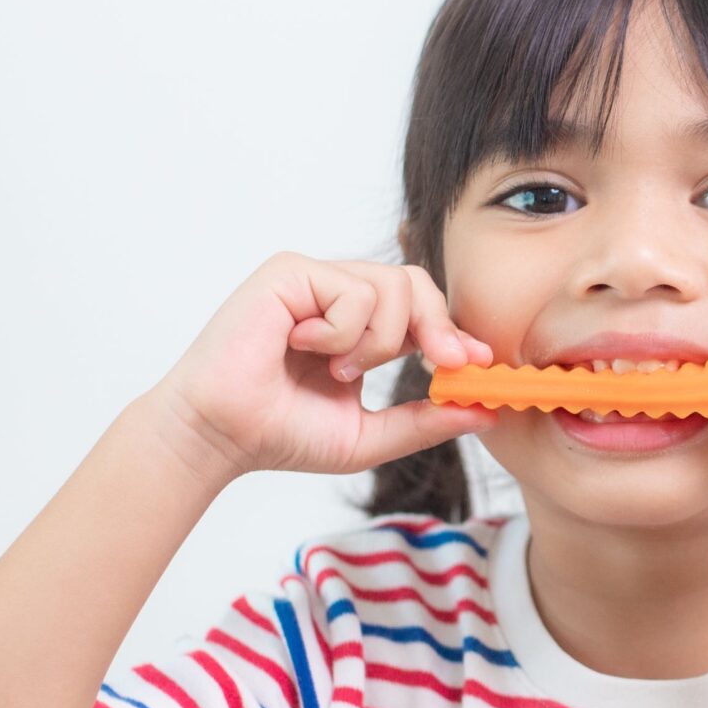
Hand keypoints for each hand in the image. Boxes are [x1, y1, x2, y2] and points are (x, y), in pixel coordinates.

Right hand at [143, 252, 499, 484]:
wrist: (222, 435)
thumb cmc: (281, 434)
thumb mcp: (370, 435)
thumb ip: (424, 421)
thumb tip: (485, 412)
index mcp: (360, 328)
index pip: (423, 311)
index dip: (454, 333)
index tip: (478, 364)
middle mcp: (339, 297)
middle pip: (418, 284)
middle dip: (440, 327)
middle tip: (444, 364)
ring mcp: (315, 280)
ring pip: (393, 286)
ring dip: (379, 341)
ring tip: (339, 371)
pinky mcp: (290, 272)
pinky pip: (353, 290)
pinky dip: (342, 332)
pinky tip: (305, 348)